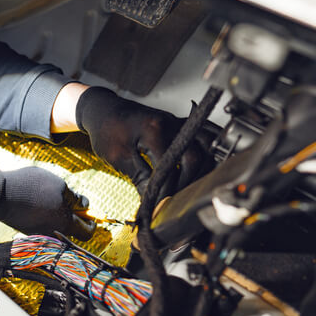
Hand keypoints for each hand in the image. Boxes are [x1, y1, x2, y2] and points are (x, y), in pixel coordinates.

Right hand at [0, 167, 95, 239]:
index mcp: (65, 224)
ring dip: (60, 215)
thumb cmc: (31, 188)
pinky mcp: (30, 230)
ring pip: (59, 226)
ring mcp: (41, 233)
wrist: (0, 195)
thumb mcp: (59, 185)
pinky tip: (39, 203)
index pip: (88, 231)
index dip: (91, 220)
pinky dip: (47, 216)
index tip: (89, 212)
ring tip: (52, 200)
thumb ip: (74, 198)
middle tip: (72, 203)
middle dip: (76, 217)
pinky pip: (46, 225)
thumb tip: (83, 205)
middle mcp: (55, 233)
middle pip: (74, 230)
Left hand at [75, 87, 202, 194]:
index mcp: (154, 130)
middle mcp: (172, 123)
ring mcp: (178, 122)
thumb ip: (139, 178)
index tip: (161, 205)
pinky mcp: (180, 124)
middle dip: (189, 182)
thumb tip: (154, 202)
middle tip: (177, 199)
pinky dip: (212, 148)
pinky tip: (211, 163)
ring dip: (204, 168)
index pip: (170, 166)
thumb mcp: (117, 157)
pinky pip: (206, 133)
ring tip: (193, 187)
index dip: (167, 189)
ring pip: (207, 144)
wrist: (104, 110)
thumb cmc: (107, 131)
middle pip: (196, 156)